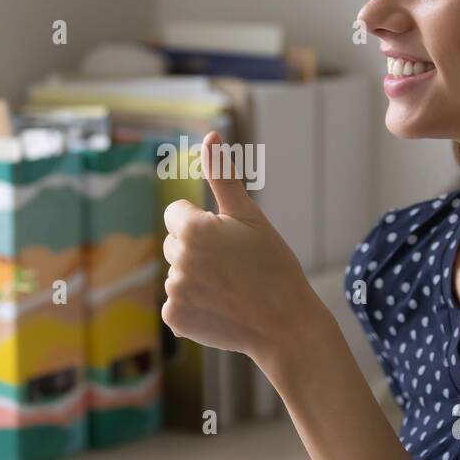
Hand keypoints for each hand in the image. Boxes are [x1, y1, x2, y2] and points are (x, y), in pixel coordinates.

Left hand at [160, 130, 317, 372]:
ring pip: (177, 273)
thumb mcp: (251, 216)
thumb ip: (223, 176)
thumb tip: (211, 135)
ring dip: (197, 278)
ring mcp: (174, 291)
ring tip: (231, 288)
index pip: (177, 214)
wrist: (286, 324)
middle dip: (197, 250)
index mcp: (192, 229)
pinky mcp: (175, 318)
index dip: (203, 223)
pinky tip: (222, 308)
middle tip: (234, 266)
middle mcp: (177, 260)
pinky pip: (177, 302)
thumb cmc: (273, 265)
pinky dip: (195, 305)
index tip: (228, 240)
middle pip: (175, 244)